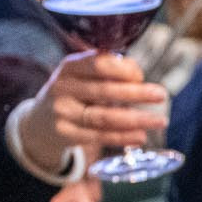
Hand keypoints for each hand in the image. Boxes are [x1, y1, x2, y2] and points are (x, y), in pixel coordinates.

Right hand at [15, 51, 168, 171]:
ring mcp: (62, 113)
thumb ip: (109, 70)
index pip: (98, 64)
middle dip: (137, 93)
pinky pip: (99, 136)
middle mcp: (62, 88)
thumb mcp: (83, 75)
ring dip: (136, 119)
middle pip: (105, 91)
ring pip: (104, 117)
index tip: (141, 76)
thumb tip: (138, 75)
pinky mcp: (65, 134)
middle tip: (162, 95)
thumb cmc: (74, 92)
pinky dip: (123, 137)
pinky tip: (141, 136)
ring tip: (160, 121)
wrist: (40, 121)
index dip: (124, 70)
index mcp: (69, 67)